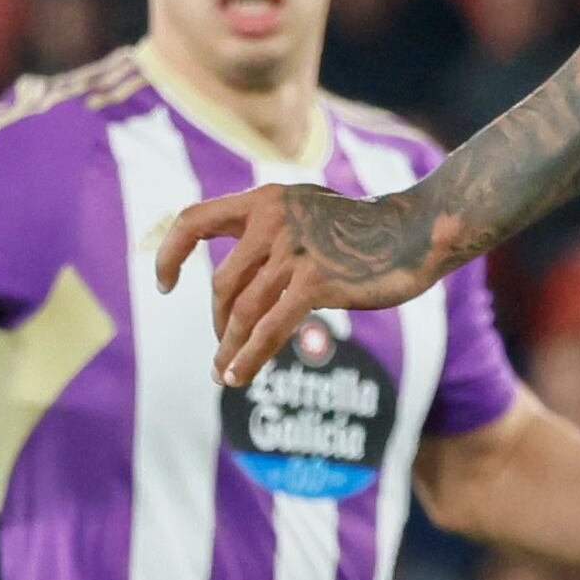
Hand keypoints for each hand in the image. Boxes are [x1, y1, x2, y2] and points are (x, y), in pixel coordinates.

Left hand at [154, 180, 454, 387]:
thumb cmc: (365, 230)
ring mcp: (294, 252)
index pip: (194, 220)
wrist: (416, 230)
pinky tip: (238, 378)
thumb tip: (239, 280)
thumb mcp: (308, 214)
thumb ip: (272, 233)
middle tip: (222, 347)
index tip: (163, 284)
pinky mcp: (316, 283)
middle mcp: (272, 221)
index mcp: (264, 201)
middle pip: (221, 283)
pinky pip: (269, 329)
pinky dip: (248, 358)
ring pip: (241, 312)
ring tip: (223, 375)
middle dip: (217, 322)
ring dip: (228, 349)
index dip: (169, 253)